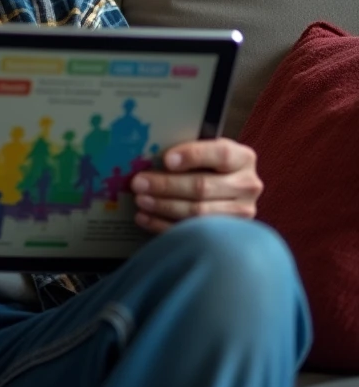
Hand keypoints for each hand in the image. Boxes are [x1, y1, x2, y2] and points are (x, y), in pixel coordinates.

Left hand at [130, 138, 262, 232]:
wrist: (228, 191)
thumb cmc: (210, 168)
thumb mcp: (206, 153)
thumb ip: (187, 153)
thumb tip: (149, 155)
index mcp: (242, 158)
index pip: (221, 154)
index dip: (192, 156)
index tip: (166, 159)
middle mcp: (247, 185)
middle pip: (203, 186)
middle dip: (166, 185)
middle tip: (139, 183)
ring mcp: (241, 212)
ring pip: (198, 211)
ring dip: (164, 206)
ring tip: (141, 200)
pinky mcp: (228, 233)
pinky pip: (192, 231)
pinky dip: (164, 225)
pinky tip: (145, 218)